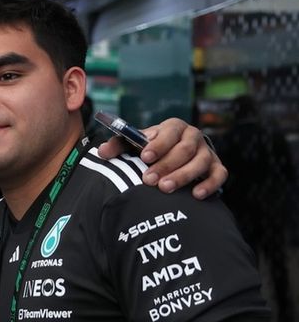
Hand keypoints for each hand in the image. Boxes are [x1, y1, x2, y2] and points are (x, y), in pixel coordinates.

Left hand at [97, 118, 224, 198]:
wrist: (174, 157)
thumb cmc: (152, 149)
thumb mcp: (135, 144)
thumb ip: (119, 145)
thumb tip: (102, 152)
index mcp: (174, 127)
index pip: (170, 132)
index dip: (159, 144)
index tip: (145, 157)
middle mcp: (193, 137)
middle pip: (185, 149)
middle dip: (166, 165)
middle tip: (149, 179)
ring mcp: (207, 152)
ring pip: (201, 162)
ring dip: (183, 176)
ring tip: (165, 188)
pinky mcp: (217, 167)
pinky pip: (220, 174)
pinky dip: (209, 184)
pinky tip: (196, 195)